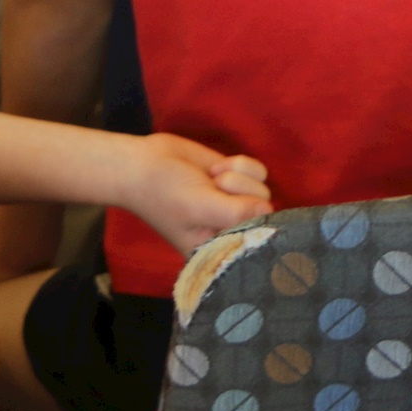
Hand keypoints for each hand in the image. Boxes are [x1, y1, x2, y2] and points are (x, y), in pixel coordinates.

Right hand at [115, 132, 273, 255]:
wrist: (144, 163)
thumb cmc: (164, 192)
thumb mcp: (197, 207)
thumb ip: (235, 213)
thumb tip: (267, 209)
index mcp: (218, 248)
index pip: (255, 243)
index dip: (254, 225)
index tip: (233, 212)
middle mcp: (231, 228)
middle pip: (263, 210)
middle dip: (237, 192)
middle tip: (210, 190)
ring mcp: (236, 202)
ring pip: (262, 189)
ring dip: (236, 177)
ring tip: (209, 179)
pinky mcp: (237, 179)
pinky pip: (259, 171)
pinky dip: (239, 165)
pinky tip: (215, 169)